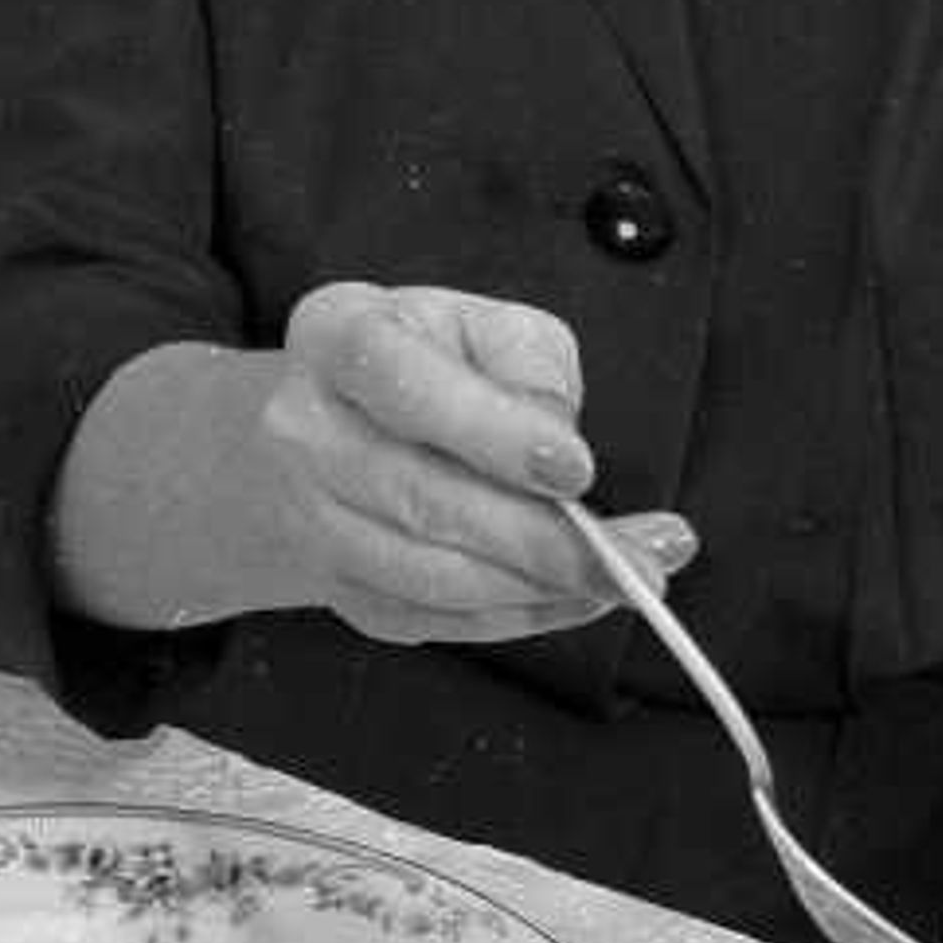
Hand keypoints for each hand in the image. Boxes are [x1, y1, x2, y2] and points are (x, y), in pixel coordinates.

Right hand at [255, 283, 692, 644]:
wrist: (323, 427)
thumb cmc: (425, 364)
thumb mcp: (484, 324)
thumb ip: (529, 363)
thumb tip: (558, 439)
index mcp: (337, 337)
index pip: (408, 386)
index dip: (494, 433)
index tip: (577, 469)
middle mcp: (302, 431)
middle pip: (423, 501)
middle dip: (543, 539)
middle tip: (639, 557)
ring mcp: (309, 519)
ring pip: (431, 575)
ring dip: (539, 588)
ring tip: (627, 579)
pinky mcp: (337, 586)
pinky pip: (434, 618)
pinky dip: (518, 616)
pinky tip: (576, 597)